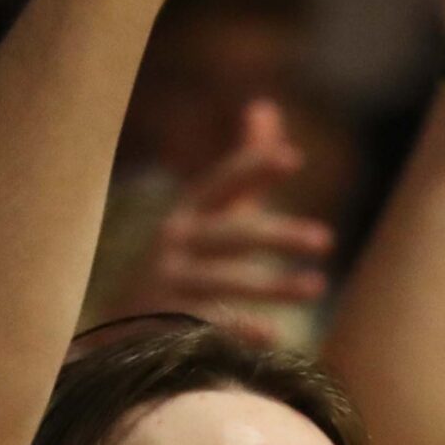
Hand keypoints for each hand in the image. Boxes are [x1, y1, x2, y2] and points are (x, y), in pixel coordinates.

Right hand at [109, 100, 334, 343]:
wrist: (119, 326)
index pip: (223, 183)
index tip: (293, 159)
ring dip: (274, 286)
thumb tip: (265, 108)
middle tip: (326, 240)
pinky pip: (208, 326)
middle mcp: (174, 243)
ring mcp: (167, 284)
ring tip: (319, 287)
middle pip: (232, 235)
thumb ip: (242, 169)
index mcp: (188, 212)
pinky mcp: (164, 325)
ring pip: (225, 282)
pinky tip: (275, 337)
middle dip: (277, 235)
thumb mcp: (207, 213)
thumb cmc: (182, 260)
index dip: (254, 168)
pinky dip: (240, 330)